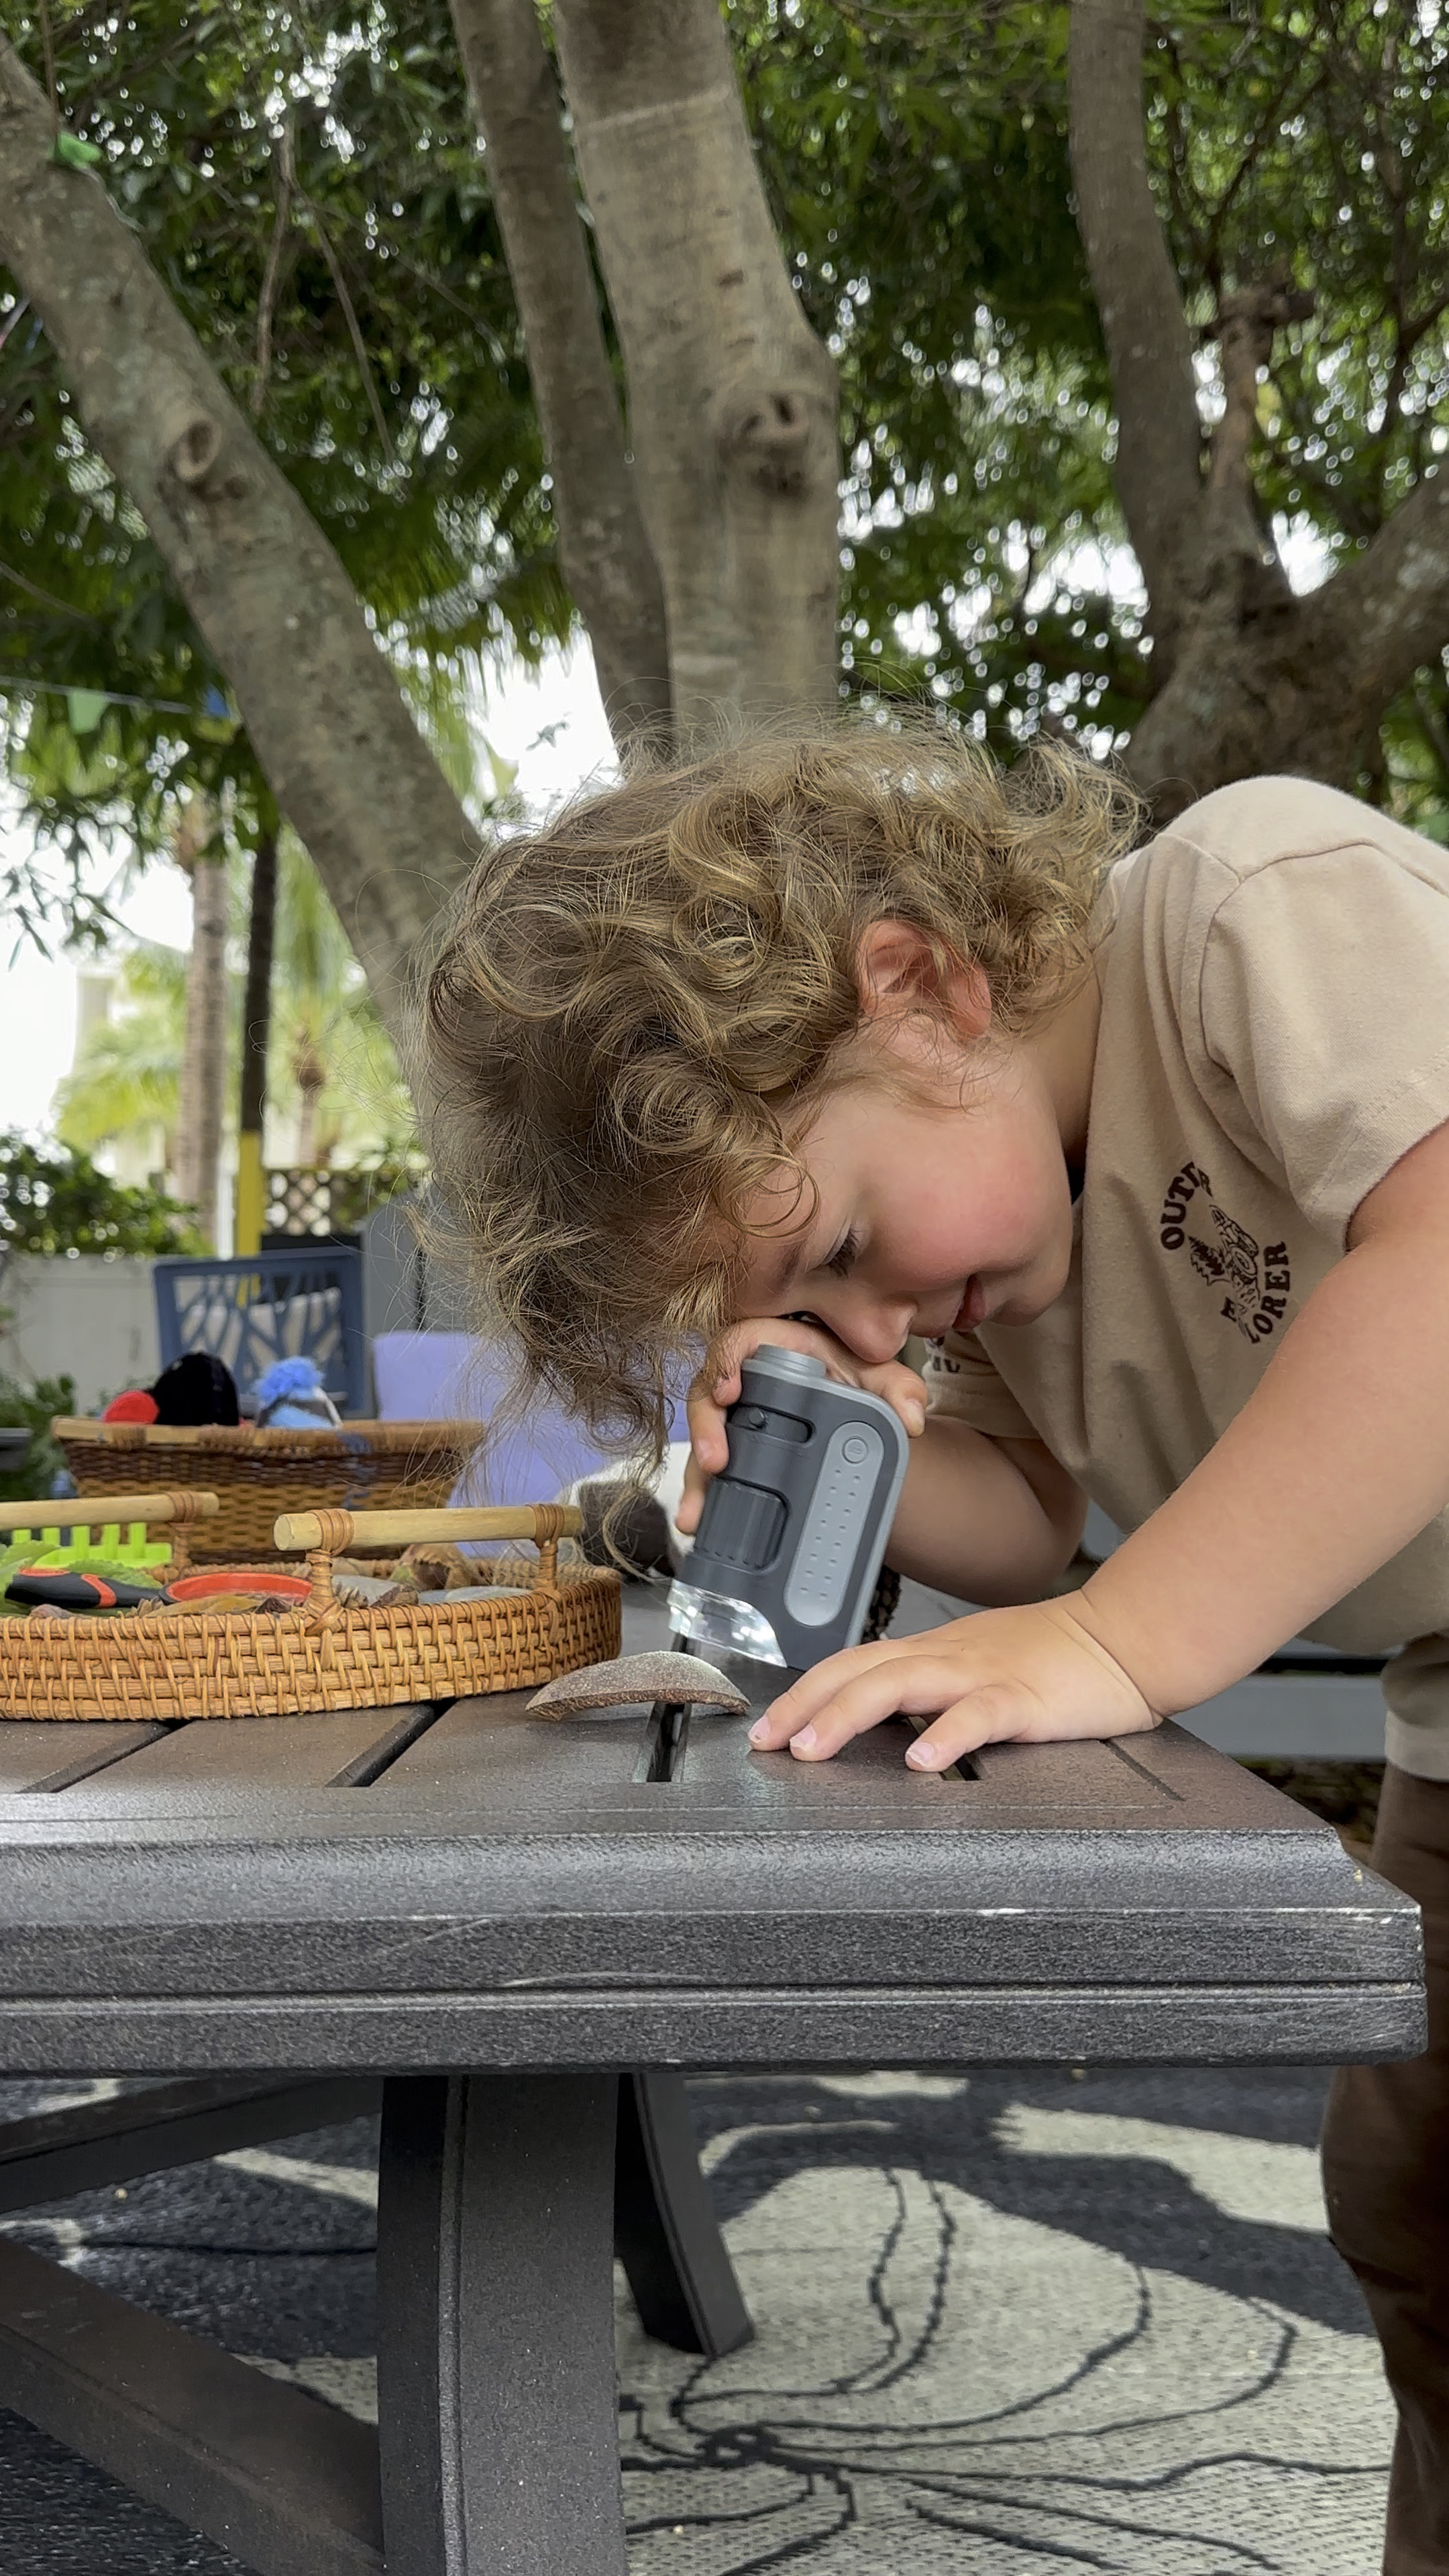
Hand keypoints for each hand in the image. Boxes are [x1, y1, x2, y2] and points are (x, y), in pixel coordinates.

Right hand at [675, 1316, 926, 1537]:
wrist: (856, 1414)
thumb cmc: (858, 1382)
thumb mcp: (880, 1379)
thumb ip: (899, 1388)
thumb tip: (913, 1418)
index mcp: (776, 1343)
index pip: (739, 1341)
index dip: (726, 1363)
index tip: (729, 1392)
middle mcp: (746, 1377)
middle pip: (709, 1394)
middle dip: (705, 1429)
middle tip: (716, 1462)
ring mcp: (734, 1416)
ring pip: (703, 1439)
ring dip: (696, 1478)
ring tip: (697, 1514)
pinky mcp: (732, 1447)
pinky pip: (708, 1468)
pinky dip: (703, 1496)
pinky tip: (699, 1524)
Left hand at [746, 1595, 1157, 1765]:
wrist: (1127, 1638)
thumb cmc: (1058, 1658)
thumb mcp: (981, 1665)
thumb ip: (935, 1689)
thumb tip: (888, 1721)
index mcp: (935, 1652)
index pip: (852, 1663)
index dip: (803, 1692)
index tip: (766, 1726)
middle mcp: (948, 1657)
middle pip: (859, 1671)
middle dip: (804, 1705)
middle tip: (767, 1743)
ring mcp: (984, 1674)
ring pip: (900, 1685)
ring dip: (847, 1716)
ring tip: (812, 1749)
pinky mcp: (1024, 1698)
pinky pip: (979, 1715)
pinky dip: (946, 1735)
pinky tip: (921, 1761)